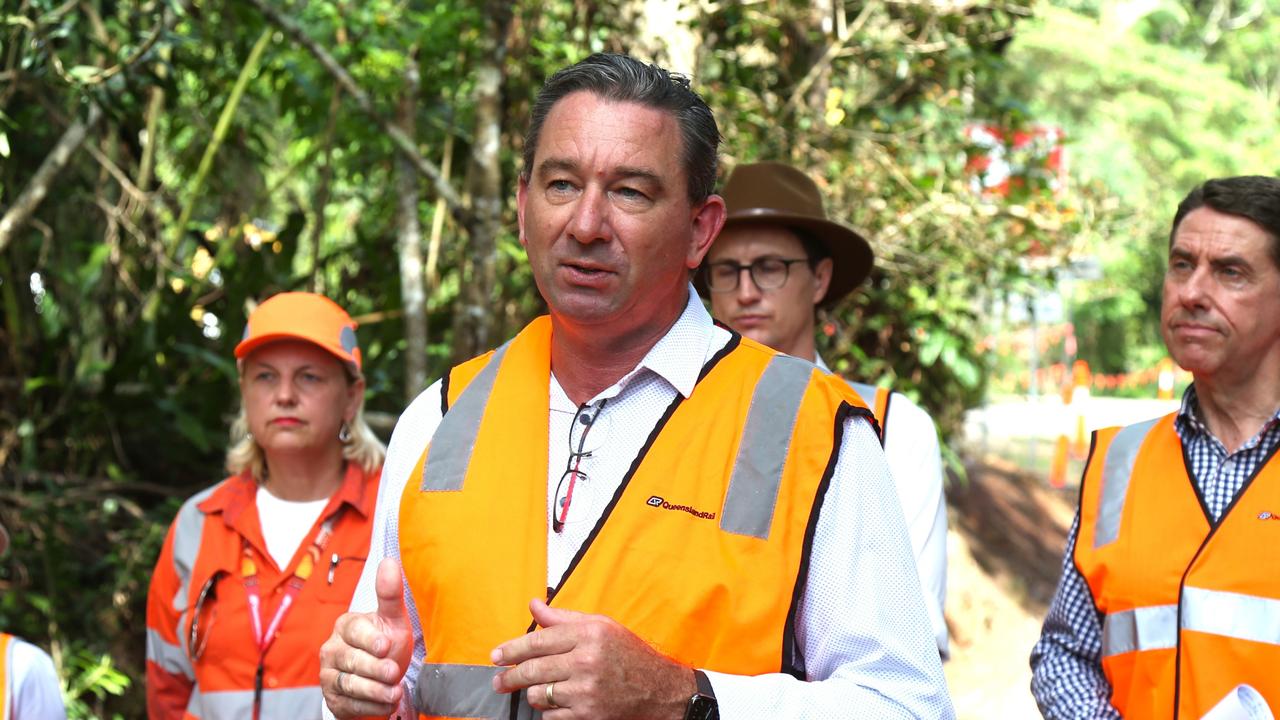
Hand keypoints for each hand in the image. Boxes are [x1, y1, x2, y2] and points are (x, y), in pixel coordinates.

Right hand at [320, 558, 413, 718]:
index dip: (370, 639)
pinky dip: (370, 707)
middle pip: (352, 660)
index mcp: (346, 626)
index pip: (354, 631)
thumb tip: (389, 561)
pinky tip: (387, 704)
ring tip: (395, 692)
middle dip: (375, 668)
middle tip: (393, 673)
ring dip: (375, 691)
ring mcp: (329, 675)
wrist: (381, 679)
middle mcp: (332, 649)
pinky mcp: (333, 698)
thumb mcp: (393, 620)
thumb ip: (390, 594)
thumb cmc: (387, 644)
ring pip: (350, 684)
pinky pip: (349, 705)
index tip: (386, 645)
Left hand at [491, 599, 695, 718]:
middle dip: (509, 677)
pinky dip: (549, 711)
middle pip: (533, 669)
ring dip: (533, 693)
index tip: (496, 656)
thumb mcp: (601, 626)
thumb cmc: (629, 655)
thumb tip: (534, 606)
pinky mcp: (588, 715)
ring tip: (535, 690)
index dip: (512, 649)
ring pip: (539, 694)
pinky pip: (552, 715)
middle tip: (499, 681)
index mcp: (589, 634)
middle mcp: (587, 661)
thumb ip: (564, 618)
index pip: (539, 641)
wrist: (659, 690)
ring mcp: (587, 691)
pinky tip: (557, 703)